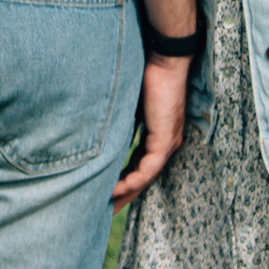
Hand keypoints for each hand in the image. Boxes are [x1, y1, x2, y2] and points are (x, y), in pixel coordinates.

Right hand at [112, 56, 188, 205]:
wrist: (164, 58)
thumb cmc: (146, 74)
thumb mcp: (128, 104)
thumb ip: (119, 121)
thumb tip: (100, 131)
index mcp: (157, 135)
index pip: (139, 165)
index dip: (124, 180)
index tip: (107, 192)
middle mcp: (165, 143)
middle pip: (144, 177)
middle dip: (125, 194)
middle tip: (107, 209)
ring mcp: (167, 142)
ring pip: (146, 176)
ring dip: (127, 191)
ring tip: (108, 203)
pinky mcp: (165, 139)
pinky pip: (148, 168)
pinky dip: (132, 179)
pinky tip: (117, 188)